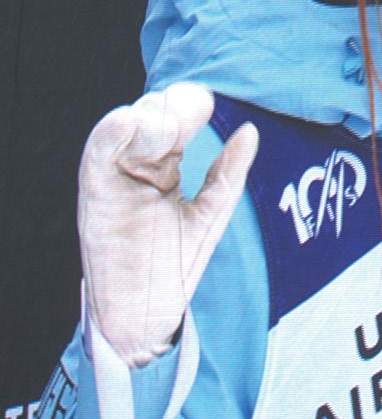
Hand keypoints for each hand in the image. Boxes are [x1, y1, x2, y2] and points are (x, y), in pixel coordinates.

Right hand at [77, 83, 257, 367]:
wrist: (145, 318)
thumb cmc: (173, 268)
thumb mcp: (210, 213)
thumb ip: (228, 172)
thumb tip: (249, 130)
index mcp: (162, 167)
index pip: (175, 121)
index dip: (189, 106)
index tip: (208, 100)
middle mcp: (136, 167)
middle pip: (151, 117)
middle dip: (172, 108)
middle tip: (192, 108)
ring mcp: (115, 178)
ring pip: (124, 128)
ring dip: (147, 118)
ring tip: (170, 123)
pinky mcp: (95, 194)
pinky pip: (98, 154)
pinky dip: (110, 134)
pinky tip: (129, 122)